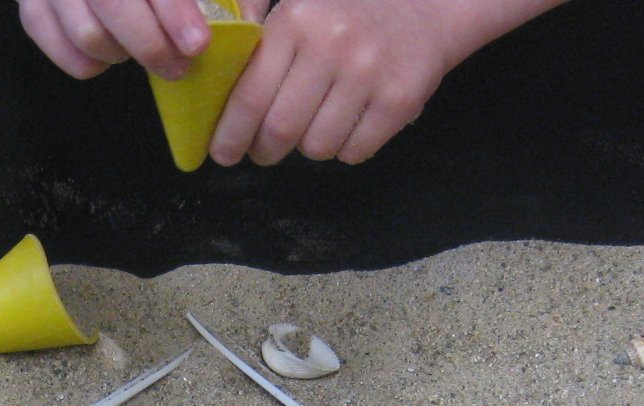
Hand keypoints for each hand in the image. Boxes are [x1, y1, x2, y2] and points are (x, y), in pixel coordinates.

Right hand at [19, 0, 216, 80]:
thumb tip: (243, 23)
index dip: (174, 13)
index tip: (197, 44)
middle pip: (113, 5)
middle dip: (152, 46)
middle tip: (179, 66)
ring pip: (87, 34)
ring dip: (121, 53)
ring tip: (140, 48)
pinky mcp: (31, 4)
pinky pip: (58, 47)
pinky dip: (88, 62)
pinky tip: (110, 51)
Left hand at [210, 0, 560, 165]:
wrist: (426, 5)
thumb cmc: (348, 13)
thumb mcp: (299, 8)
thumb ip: (261, 47)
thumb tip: (217, 102)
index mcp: (295, 21)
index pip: (250, 95)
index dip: (230, 134)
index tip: (222, 153)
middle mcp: (330, 45)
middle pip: (280, 130)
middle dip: (265, 150)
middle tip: (265, 151)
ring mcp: (368, 73)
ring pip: (317, 146)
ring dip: (310, 147)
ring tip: (317, 125)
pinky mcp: (399, 99)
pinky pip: (354, 151)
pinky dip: (346, 148)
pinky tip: (350, 123)